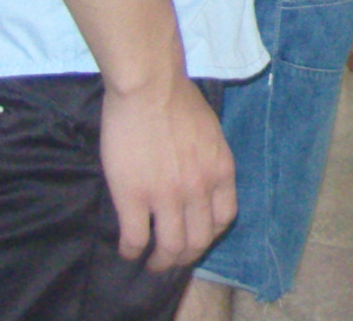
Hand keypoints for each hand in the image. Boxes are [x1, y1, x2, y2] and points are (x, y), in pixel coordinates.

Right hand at [99, 74, 235, 271]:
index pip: (225, 218)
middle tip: (170, 260)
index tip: (197, 238)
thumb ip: (209, 162)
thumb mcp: (211, 134)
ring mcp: (167, 196)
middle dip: (185, 257)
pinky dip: (131, 251)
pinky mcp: (134, 197)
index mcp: (221, 170)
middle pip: (199, 240)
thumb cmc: (179, 102)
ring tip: (151, 264)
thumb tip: (201, 181)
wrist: (150, 88)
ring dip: (160, 262)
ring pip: (170, 247)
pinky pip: (135, 239)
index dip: (210, 234)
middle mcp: (200, 188)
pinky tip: (127, 250)